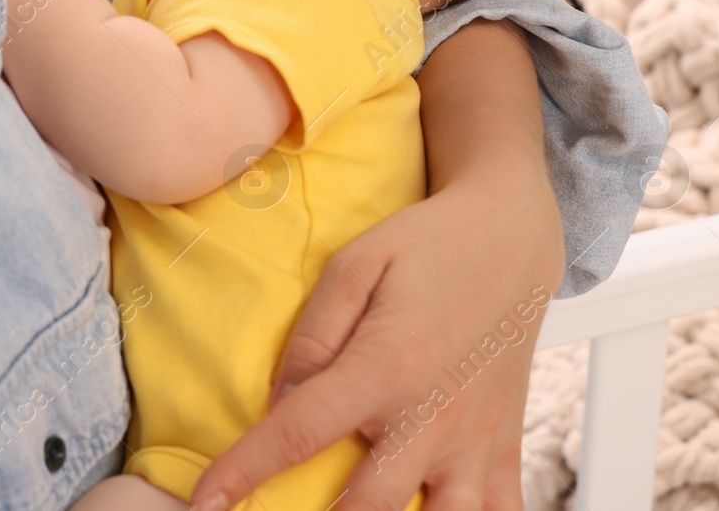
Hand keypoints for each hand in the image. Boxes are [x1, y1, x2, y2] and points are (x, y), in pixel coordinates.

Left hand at [190, 176, 561, 510]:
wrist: (512, 236)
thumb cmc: (426, 245)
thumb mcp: (355, 264)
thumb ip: (312, 336)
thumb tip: (278, 402)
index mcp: (386, 367)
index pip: (299, 434)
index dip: (244, 472)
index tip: (206, 502)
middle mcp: (434, 416)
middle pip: (366, 507)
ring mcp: (475, 441)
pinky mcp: (505, 448)